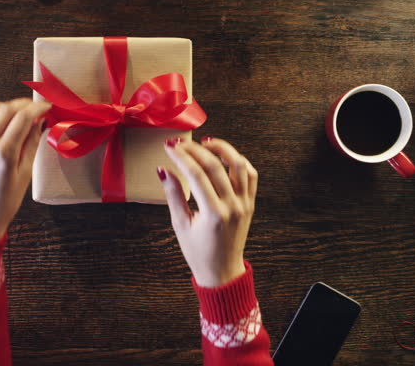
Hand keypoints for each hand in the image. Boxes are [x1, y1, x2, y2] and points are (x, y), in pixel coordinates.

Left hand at [0, 98, 49, 240]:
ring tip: (13, 111)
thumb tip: (38, 122)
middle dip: (22, 105)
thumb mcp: (25, 175)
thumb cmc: (3, 204)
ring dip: (2, 106)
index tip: (45, 106)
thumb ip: (31, 145)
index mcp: (3, 155)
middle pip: (5, 110)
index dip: (37, 108)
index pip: (22, 118)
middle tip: (32, 108)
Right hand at [159, 137, 257, 287]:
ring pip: (238, 165)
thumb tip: (163, 171)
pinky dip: (239, 162)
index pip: (196, 175)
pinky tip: (224, 157)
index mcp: (213, 214)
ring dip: (222, 149)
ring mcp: (244, 204)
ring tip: (206, 143)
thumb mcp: (180, 225)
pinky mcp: (250, 203)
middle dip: (195, 150)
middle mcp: (232, 206)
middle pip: (215, 166)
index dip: (181, 157)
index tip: (169, 147)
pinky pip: (250, 175)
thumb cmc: (199, 252)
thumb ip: (173, 195)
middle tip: (181, 143)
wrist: (222, 271)